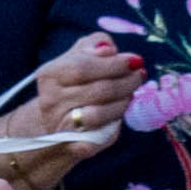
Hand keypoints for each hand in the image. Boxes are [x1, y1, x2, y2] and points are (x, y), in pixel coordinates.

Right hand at [22, 29, 142, 152]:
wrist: (52, 121)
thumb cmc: (72, 82)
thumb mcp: (78, 56)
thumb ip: (93, 45)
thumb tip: (107, 48)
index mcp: (50, 74)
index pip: (84, 67)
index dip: (114, 64)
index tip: (136, 60)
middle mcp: (51, 100)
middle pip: (97, 90)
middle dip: (126, 82)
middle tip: (140, 76)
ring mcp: (59, 124)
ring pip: (99, 114)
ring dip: (123, 103)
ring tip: (130, 94)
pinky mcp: (71, 145)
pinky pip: (92, 141)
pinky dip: (105, 133)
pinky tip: (117, 122)